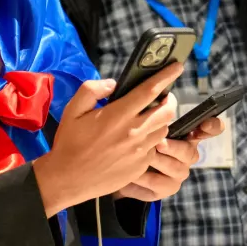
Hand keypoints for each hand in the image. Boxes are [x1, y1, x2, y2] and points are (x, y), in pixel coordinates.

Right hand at [33, 63, 183, 216]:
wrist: (69, 179)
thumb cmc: (70, 142)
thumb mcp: (72, 110)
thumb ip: (92, 90)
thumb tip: (113, 84)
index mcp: (118, 115)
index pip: (150, 90)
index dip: (166, 76)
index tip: (177, 66)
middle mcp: (134, 132)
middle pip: (167, 111)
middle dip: (170, 100)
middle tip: (163, 96)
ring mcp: (140, 151)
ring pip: (164, 129)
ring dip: (161, 120)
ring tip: (149, 117)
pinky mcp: (142, 165)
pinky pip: (155, 147)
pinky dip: (152, 139)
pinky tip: (138, 139)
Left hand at [117, 117, 224, 201]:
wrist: (117, 167)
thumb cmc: (134, 138)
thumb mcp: (143, 123)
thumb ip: (154, 112)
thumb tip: (158, 93)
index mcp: (186, 136)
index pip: (210, 129)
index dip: (212, 126)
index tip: (206, 123)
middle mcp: (186, 156)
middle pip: (190, 153)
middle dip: (173, 147)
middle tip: (158, 143)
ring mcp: (176, 175)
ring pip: (173, 169)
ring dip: (153, 161)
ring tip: (136, 155)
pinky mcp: (163, 190)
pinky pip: (155, 185)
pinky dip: (141, 179)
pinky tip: (128, 174)